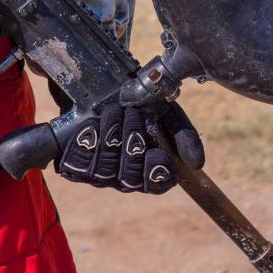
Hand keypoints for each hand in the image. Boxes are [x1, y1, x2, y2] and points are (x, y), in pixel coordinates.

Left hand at [55, 101, 203, 193]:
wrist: (101, 87)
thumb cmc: (139, 103)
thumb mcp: (166, 113)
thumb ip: (184, 136)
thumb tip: (198, 164)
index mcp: (149, 170)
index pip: (156, 185)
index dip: (155, 170)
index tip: (155, 150)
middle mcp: (125, 178)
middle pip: (129, 178)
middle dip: (132, 141)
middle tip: (132, 114)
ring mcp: (99, 174)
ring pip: (105, 170)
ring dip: (111, 134)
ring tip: (113, 112)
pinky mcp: (75, 165)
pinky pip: (80, 162)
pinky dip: (88, 139)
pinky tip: (92, 123)